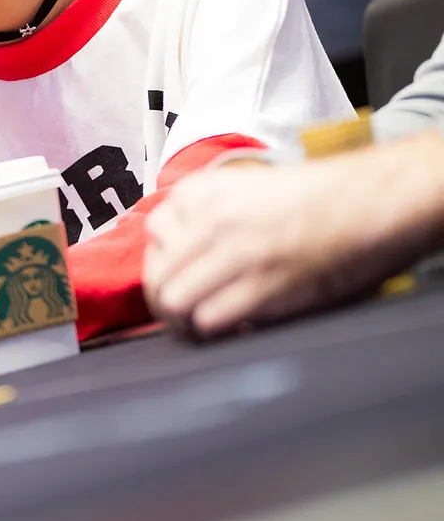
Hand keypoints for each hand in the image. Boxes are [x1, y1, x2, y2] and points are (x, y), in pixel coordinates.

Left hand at [145, 132, 443, 336]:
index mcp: (202, 191)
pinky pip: (209, 319)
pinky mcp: (261, 285)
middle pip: (157, 274)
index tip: (175, 276)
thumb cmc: (314, 198)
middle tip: (178, 314)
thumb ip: (205, 214)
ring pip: (174, 300)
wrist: (366, 202)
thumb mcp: (242, 188)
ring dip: (181, 321)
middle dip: (164, 300)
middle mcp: (210, 220)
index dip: (163, 262)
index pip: (153, 235)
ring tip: (196, 328)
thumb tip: (178, 253)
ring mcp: (234, 252)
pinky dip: (212, 332)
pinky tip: (228, 331)